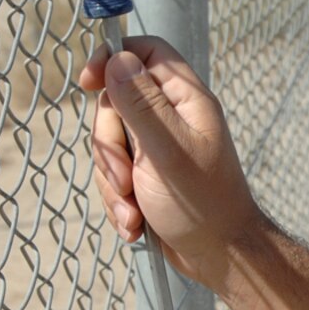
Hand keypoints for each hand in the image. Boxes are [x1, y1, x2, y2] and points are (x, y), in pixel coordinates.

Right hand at [79, 38, 262, 291]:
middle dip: (109, 145)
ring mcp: (155, 146)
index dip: (113, 57)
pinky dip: (118, 201)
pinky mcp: (144, 174)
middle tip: (124, 178)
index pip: (145, 52)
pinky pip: (111, 174)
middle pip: (114, 103)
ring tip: (135, 211)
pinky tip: (135, 223)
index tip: (88, 82)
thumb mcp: (167, 152)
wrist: (220, 257)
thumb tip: (116, 58)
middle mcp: (170, 118)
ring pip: (108, 143)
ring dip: (112, 182)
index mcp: (185, 101)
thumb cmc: (204, 205)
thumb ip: (140, 105)